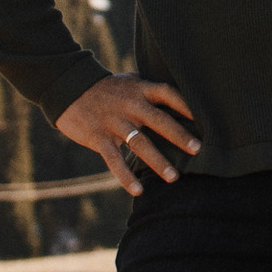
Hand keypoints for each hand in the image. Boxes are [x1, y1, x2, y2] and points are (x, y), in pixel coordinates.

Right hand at [55, 73, 199, 194]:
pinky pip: (114, 160)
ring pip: (139, 143)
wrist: (67, 88)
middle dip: (179, 136)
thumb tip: (181, 96)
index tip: (204, 117)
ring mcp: (114, 122)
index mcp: (139, 90)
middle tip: (198, 150)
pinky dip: (125, 176)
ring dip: (158, 162)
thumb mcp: (130, 81)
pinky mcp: (99, 137)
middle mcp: (130, 105)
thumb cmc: (107, 88)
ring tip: (174, 178)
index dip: (186, 104)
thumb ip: (151, 90)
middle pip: (159, 120)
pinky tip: (138, 190)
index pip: (167, 93)